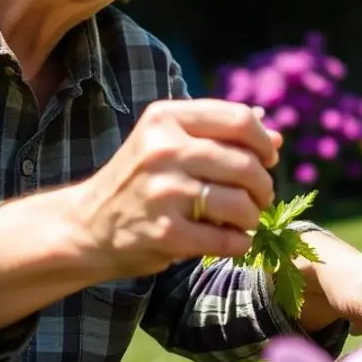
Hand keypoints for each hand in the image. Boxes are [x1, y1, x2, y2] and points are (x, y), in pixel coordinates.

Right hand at [67, 99, 281, 278]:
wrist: (87, 225)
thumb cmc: (139, 179)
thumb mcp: (168, 142)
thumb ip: (219, 134)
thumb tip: (275, 136)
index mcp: (166, 118)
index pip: (239, 120)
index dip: (263, 144)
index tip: (267, 159)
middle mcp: (163, 150)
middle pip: (246, 164)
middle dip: (263, 186)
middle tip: (259, 197)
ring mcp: (164, 193)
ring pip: (241, 204)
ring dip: (252, 217)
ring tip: (244, 219)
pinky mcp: (165, 233)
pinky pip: (227, 239)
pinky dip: (239, 243)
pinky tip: (231, 240)